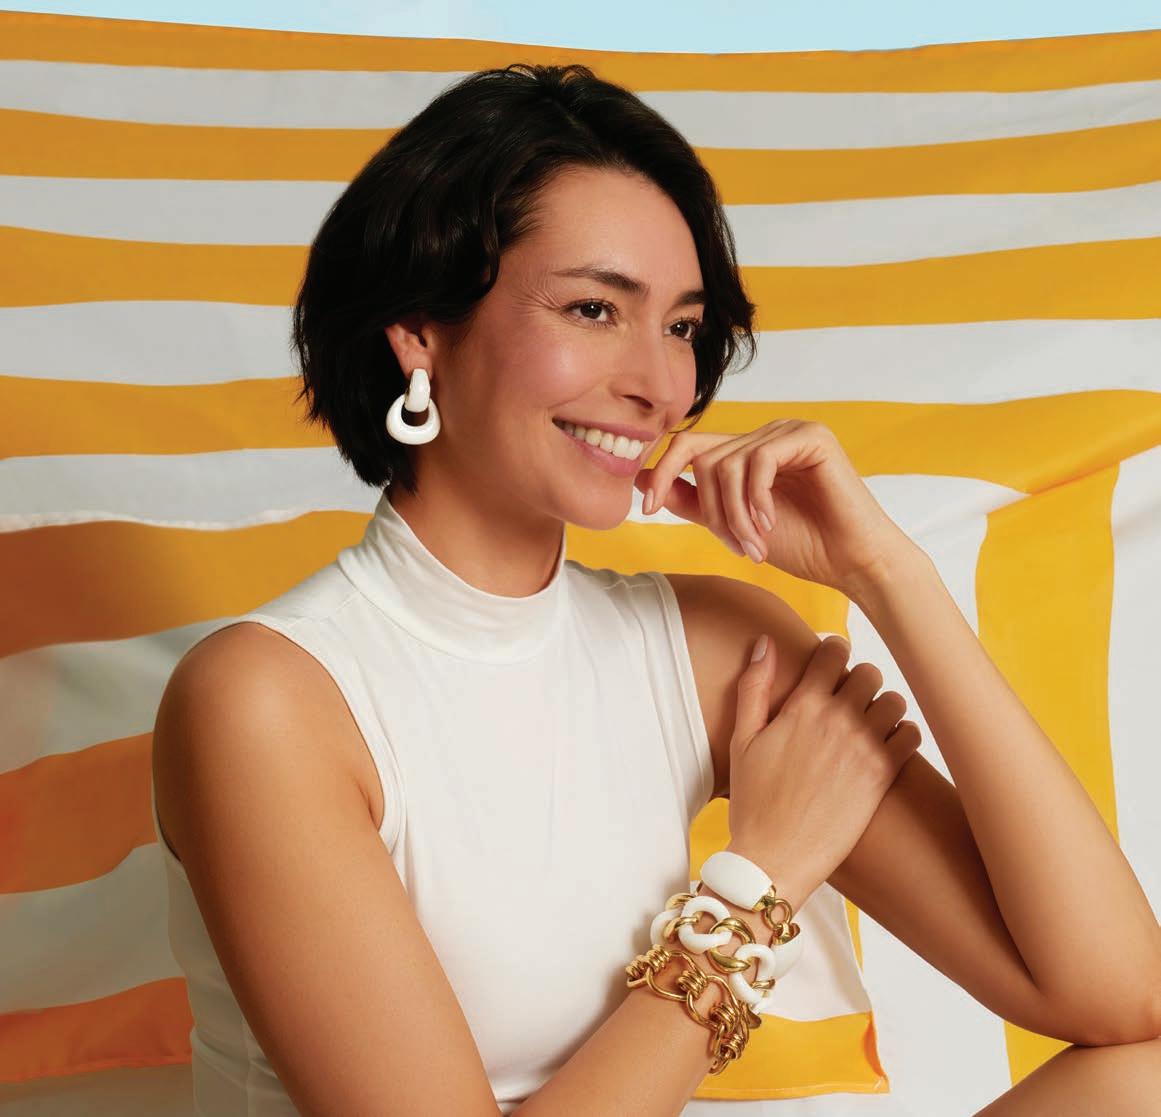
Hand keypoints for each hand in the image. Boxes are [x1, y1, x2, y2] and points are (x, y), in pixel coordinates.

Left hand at [636, 420, 911, 593]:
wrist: (852, 563)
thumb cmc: (802, 545)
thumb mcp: (731, 524)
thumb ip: (693, 501)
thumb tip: (642, 480)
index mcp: (748, 451)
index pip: (688, 446)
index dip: (662, 473)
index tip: (648, 510)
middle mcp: (767, 434)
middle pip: (705, 458)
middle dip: (712, 510)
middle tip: (736, 546)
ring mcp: (789, 431)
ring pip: (729, 464)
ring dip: (735, 514)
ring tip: (754, 545)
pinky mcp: (811, 437)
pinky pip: (759, 460)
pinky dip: (757, 499)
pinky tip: (770, 524)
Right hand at [725, 633, 921, 907]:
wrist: (774, 858)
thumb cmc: (753, 801)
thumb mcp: (742, 740)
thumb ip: (754, 687)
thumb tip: (764, 642)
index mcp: (802, 707)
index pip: (834, 651)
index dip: (833, 653)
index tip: (830, 666)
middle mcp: (836, 721)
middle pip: (869, 672)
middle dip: (859, 681)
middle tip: (848, 701)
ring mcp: (863, 748)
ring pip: (895, 700)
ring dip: (883, 707)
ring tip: (868, 724)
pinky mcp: (882, 776)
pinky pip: (911, 735)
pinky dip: (903, 735)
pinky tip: (884, 747)